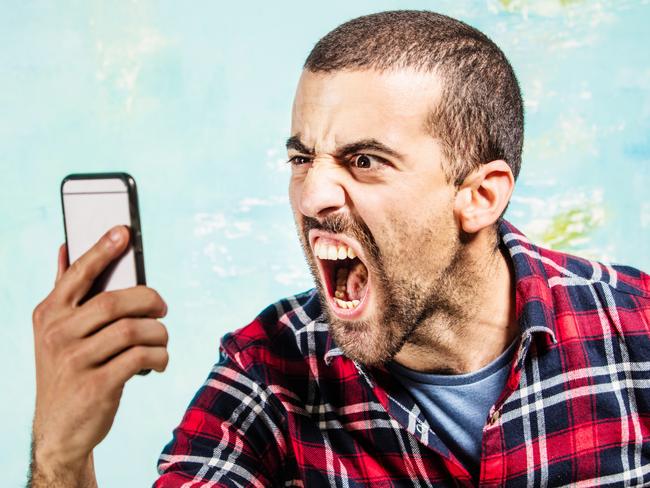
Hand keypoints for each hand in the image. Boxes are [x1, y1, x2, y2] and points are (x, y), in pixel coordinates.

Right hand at [30, 226, 168, 484]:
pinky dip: (159, 356)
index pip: (78, 274)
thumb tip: (65, 246)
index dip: (102, 250)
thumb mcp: (56, 332)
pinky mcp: (96, 386)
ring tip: (161, 339)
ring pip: (134, 330)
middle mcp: (58, 334)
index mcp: (49, 314)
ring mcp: (75, 361)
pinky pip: (141, 357)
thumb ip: (64, 291)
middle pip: (116, 301)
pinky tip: (158, 361)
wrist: (59, 430)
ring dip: (159, 333)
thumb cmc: (67, 370)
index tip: (124, 230)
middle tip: (162, 308)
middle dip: (150, 300)